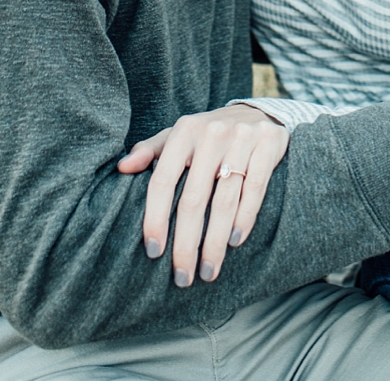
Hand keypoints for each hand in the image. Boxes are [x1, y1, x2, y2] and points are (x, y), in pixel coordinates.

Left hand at [116, 104, 287, 287]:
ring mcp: (240, 141)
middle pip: (193, 200)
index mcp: (182, 132)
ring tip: (208, 270)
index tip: (153, 251)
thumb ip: (150, 150)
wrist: (258, 113)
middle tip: (183, 276)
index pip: (162, 181)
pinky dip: (244, 220)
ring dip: (215, 242)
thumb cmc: (207, 134)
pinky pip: (254, 191)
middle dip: (186, 243)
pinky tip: (234, 242)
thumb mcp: (178, 135)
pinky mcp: (267, 148)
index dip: (155, 217)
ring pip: (225, 202)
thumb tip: (122, 167)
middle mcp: (209, 136)